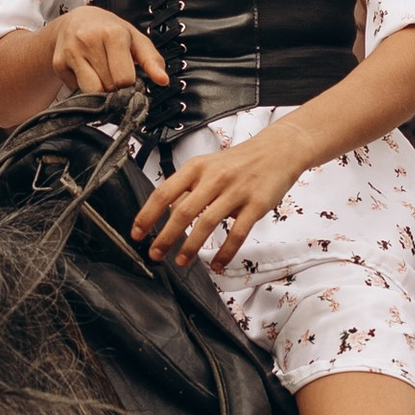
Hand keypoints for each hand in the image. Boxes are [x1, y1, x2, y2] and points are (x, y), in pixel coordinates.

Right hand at [47, 6, 168, 98]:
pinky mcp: (58, 63)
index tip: (128, 80)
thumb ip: (152, 60)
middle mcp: (88, 40)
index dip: (129, 85)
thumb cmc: (109, 30)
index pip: (123, 79)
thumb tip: (163, 80)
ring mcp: (71, 52)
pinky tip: (86, 71)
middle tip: (114, 76)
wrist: (75, 21)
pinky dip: (83, 87)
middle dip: (114, 88)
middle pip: (107, 87)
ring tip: (102, 76)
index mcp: (112, 34)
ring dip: (99, 91)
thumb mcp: (135, 39)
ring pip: (90, 92)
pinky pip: (76, 90)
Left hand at [132, 120, 309, 272]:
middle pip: (183, 211)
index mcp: (196, 167)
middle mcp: (214, 178)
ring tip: (181, 262)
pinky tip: (217, 263)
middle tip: (155, 254)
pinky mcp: (256, 204)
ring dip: (191, 247)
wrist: (278, 151)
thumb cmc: (238, 162)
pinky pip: (237, 233)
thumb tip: (167, 213)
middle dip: (166, 237)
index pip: (164, 192)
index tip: (137, 233)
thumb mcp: (208, 167)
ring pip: (207, 223)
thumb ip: (188, 189)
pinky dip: (225, 252)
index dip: (147, 215)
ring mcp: (236, 191)